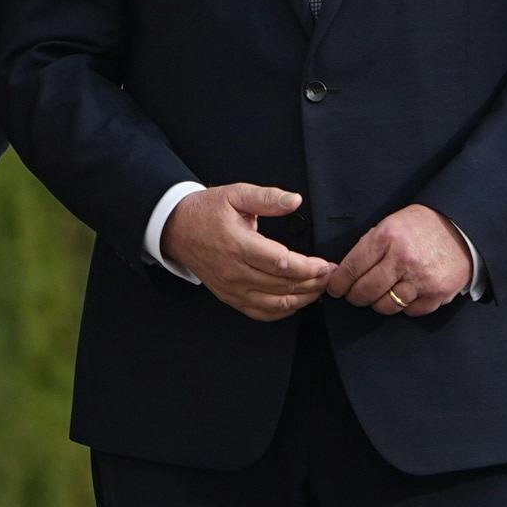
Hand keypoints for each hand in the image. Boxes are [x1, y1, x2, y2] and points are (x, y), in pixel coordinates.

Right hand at [161, 184, 335, 323]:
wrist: (176, 229)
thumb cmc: (207, 211)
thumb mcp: (236, 194)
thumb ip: (267, 197)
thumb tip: (295, 201)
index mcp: (238, 244)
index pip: (281, 263)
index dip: (308, 267)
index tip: (326, 264)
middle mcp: (234, 271)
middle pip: (282, 285)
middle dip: (312, 283)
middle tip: (331, 275)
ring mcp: (231, 287)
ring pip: (275, 303)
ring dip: (302, 299)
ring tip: (319, 289)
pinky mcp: (229, 297)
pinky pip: (260, 312)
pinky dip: (282, 311)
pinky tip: (297, 302)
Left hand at [328, 206, 475, 318]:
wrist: (461, 227)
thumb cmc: (420, 226)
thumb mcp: (390, 224)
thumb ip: (368, 247)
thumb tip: (342, 272)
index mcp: (386, 237)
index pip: (351, 269)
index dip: (339, 283)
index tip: (335, 289)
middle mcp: (403, 259)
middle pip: (365, 292)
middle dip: (355, 297)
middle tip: (355, 295)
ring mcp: (422, 278)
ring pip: (386, 306)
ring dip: (379, 303)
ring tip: (380, 295)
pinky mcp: (438, 293)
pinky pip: (411, 311)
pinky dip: (405, 307)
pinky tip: (405, 295)